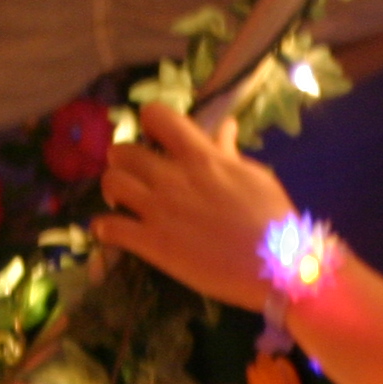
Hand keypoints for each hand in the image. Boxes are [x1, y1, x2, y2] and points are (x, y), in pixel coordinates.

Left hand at [93, 102, 299, 308]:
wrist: (277, 267)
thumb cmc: (273, 221)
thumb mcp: (255, 177)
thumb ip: (229, 152)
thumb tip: (225, 125)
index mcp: (200, 157)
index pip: (156, 116)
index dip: (149, 124)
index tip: (156, 139)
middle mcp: (173, 177)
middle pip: (123, 151)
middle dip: (124, 161)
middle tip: (136, 176)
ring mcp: (159, 210)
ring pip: (111, 183)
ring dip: (113, 190)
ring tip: (123, 202)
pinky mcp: (153, 244)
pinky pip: (109, 228)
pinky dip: (104, 229)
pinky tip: (113, 232)